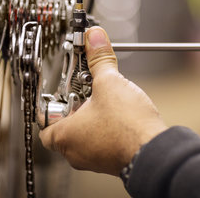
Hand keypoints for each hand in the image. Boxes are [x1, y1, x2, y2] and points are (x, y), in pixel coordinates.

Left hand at [39, 26, 167, 175]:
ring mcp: (93, 159)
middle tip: (86, 91)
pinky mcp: (111, 160)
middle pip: (65, 125)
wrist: (155, 151)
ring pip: (84, 134)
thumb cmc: (128, 127)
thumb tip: (95, 38)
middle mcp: (75, 153)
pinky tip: (119, 114)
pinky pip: (101, 142)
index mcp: (64, 136)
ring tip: (105, 100)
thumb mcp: (110, 83)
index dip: (51, 103)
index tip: (62, 90)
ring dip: (92, 116)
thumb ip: (99, 59)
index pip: (43, 121)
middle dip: (76, 106)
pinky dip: (106, 128)